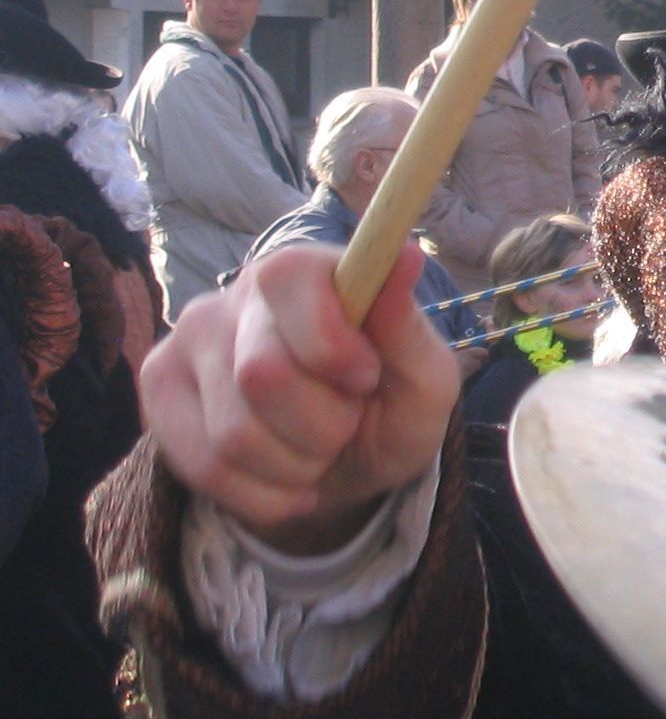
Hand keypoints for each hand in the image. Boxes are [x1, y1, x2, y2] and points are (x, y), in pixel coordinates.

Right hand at [141, 242, 457, 552]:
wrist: (343, 469)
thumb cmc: (388, 409)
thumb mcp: (424, 380)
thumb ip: (408, 327)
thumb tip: (406, 254)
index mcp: (306, 268)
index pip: (291, 282)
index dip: (333, 347)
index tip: (366, 379)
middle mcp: (236, 292)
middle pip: (263, 374)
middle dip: (323, 424)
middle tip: (345, 423)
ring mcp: (187, 341)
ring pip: (233, 433)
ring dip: (296, 465)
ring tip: (317, 452)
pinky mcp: (159, 392)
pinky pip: (202, 466)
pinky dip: (261, 493)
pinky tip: (288, 481)